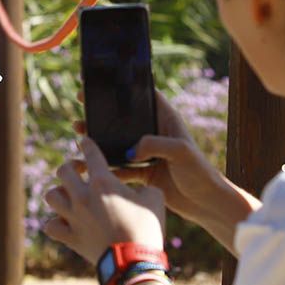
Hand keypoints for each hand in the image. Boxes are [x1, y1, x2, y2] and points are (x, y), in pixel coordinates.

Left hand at [42, 137, 165, 263]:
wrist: (134, 263)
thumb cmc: (147, 229)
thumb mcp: (155, 198)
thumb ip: (144, 187)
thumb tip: (141, 189)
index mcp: (103, 181)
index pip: (90, 153)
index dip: (87, 144)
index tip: (85, 142)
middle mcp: (83, 195)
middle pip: (63, 170)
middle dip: (70, 168)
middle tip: (78, 172)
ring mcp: (74, 217)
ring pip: (51, 196)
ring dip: (60, 193)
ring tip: (69, 196)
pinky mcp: (70, 237)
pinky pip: (51, 226)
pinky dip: (56, 223)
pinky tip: (66, 222)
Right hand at [82, 92, 257, 236]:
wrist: (206, 203)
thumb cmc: (200, 172)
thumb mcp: (181, 152)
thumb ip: (155, 144)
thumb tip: (130, 150)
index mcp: (167, 120)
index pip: (145, 96)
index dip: (126, 87)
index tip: (105, 82)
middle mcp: (155, 134)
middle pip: (125, 119)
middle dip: (104, 112)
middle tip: (82, 102)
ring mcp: (148, 153)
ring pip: (118, 142)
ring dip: (99, 138)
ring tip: (78, 131)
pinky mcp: (143, 172)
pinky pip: (119, 167)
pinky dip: (105, 166)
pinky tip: (87, 164)